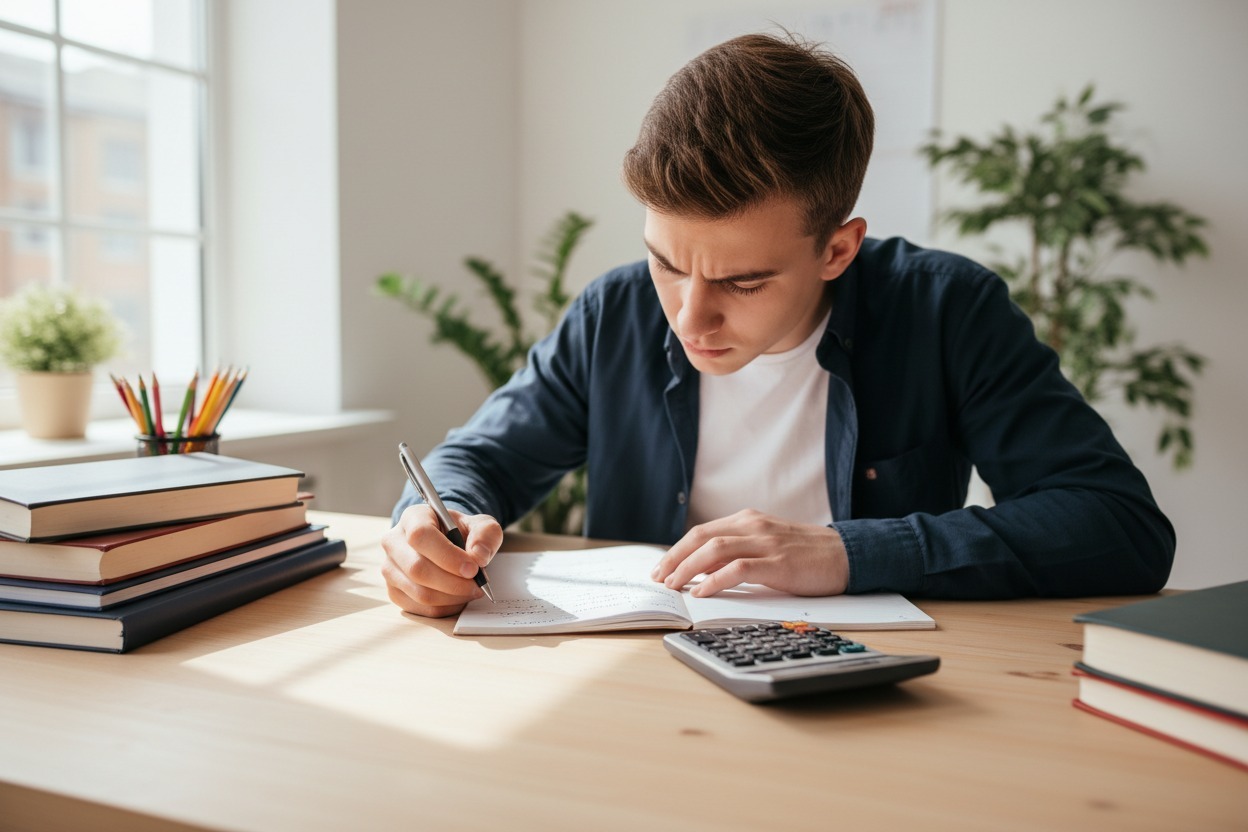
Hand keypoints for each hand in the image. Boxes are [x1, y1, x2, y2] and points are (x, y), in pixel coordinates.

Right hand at [380, 505, 502, 617]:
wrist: (448, 543)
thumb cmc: (461, 532)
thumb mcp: (481, 525)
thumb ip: (486, 535)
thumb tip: (478, 556)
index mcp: (413, 517)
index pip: (421, 535)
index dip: (447, 555)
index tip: (473, 568)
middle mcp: (394, 542)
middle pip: (417, 569)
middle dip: (453, 583)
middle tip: (477, 585)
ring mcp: (390, 569)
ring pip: (419, 593)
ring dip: (452, 597)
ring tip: (471, 591)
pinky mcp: (394, 591)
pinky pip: (420, 608)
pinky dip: (445, 608)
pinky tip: (458, 598)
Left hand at [650, 509, 848, 596]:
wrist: (847, 555)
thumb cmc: (806, 555)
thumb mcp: (767, 544)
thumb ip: (738, 552)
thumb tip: (702, 570)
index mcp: (748, 520)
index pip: (701, 532)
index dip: (677, 550)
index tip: (661, 567)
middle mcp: (753, 526)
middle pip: (701, 537)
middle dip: (674, 558)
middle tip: (658, 578)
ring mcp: (765, 543)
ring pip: (714, 550)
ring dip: (688, 568)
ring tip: (673, 586)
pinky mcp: (778, 563)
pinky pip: (738, 569)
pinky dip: (715, 580)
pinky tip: (702, 591)